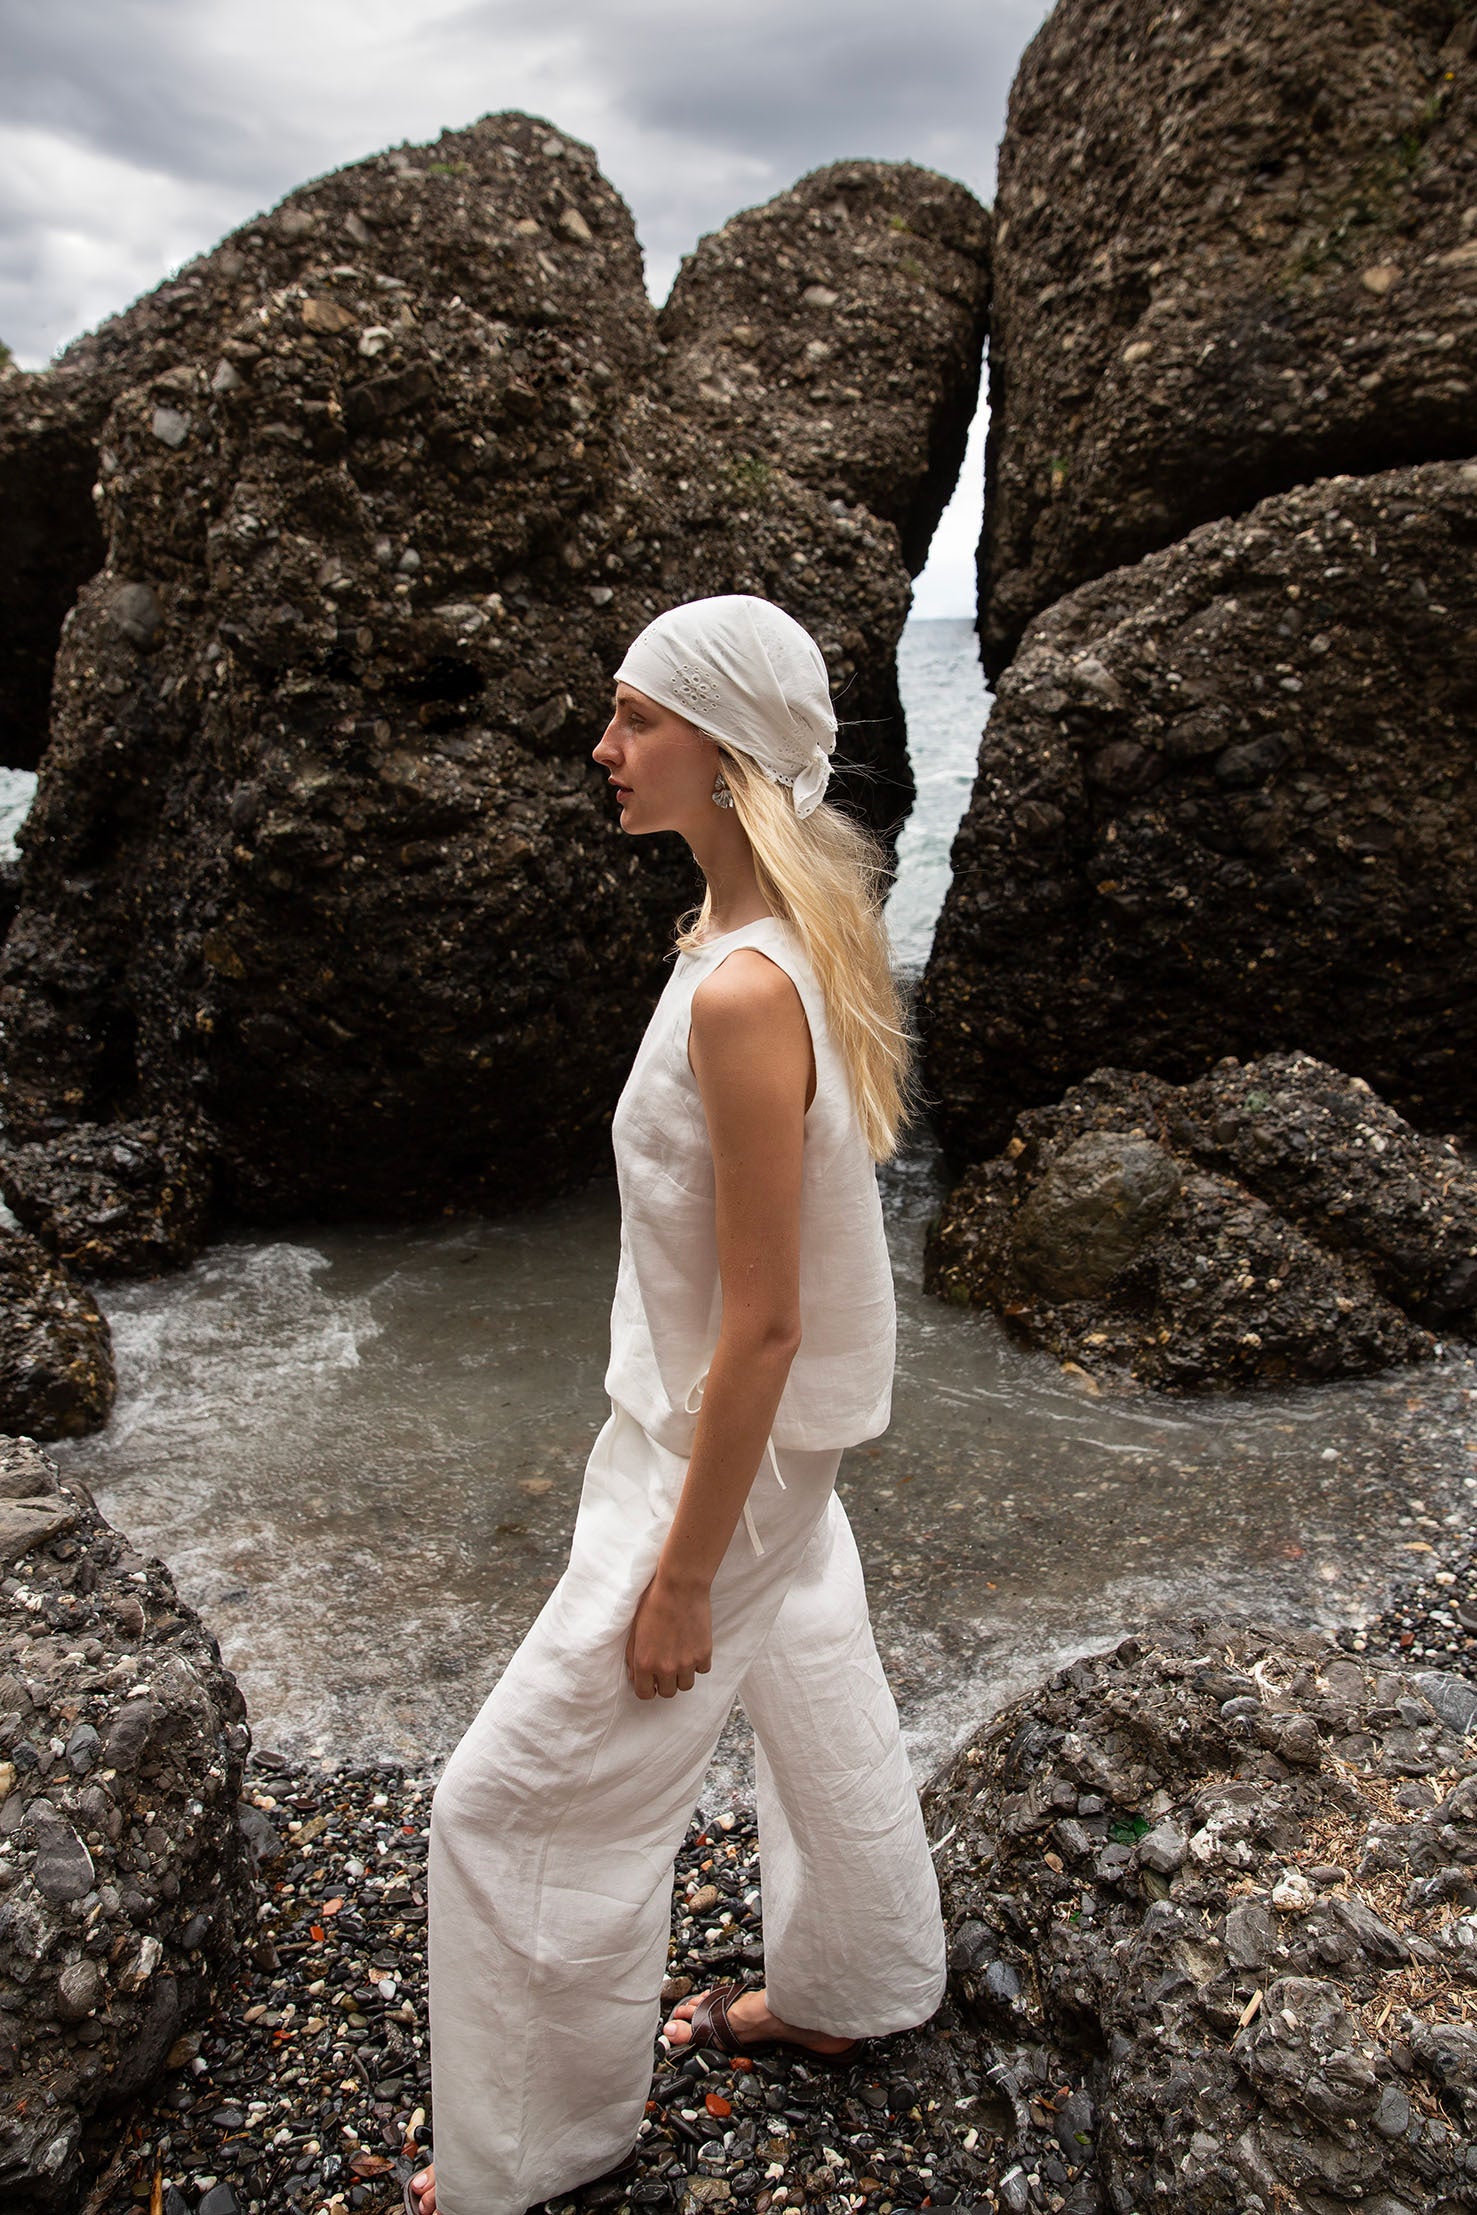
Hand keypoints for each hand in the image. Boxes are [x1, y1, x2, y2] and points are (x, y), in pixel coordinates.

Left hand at [625, 1570, 712, 1699]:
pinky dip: (698, 1663)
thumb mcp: (634, 1630)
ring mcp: (686, 1663)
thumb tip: (635, 1676)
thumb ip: (633, 1657)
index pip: (645, 1694)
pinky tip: (693, 1648)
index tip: (651, 1683)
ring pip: (686, 1685)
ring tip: (680, 1657)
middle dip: (665, 1683)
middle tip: (666, 1668)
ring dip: (682, 1675)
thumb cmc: (654, 1603)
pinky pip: (702, 1670)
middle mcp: (665, 1667)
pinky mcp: (703, 1654)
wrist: (680, 1586)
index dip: (647, 1689)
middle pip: (667, 1693)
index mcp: (644, 1663)